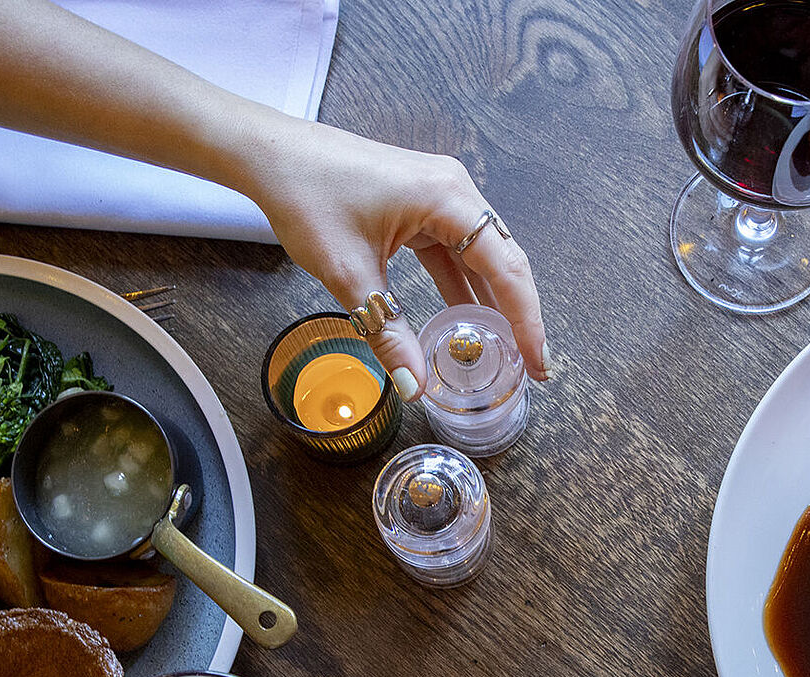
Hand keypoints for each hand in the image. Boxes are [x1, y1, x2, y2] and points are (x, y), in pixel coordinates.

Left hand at [239, 119, 549, 397]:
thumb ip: (387, 332)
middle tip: (529, 366)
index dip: (526, 321)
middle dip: (518, 314)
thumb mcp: (349, 275)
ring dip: (491, 301)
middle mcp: (454, 190)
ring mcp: (439, 194)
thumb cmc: (308, 196)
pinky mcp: (420, 203)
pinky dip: (462, 284)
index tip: (537, 364)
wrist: (271, 156)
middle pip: (504, 259)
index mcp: (448, 198)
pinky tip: (465, 318)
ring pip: (481, 256)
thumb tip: (415, 386)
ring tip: (504, 349)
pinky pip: (454, 249)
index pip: (506, 268)